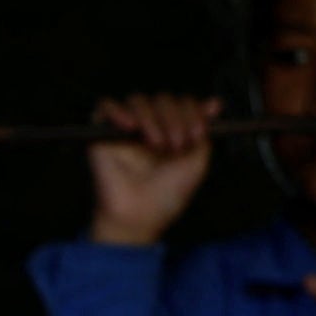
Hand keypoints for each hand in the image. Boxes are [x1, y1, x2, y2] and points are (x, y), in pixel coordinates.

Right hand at [86, 93, 214, 245]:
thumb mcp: (198, 161)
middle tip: (175, 145)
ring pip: (138, 100)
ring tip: (154, 143)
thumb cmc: (167, 195)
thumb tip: (214, 103)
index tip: (197, 134)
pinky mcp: (101, 135)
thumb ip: (204, 130)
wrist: (140, 217)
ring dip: (151, 118)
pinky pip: (105, 106)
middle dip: (174, 118)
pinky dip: (118, 110)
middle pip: (162, 99)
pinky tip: (130, 127)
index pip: (182, 103)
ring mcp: (125, 130)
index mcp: (171, 131)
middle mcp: (149, 127)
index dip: (192, 112)